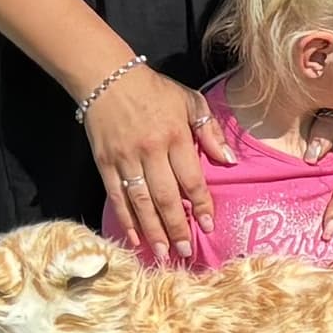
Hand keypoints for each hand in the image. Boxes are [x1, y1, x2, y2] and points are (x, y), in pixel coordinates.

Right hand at [84, 63, 232, 264]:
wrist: (108, 79)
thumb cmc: (155, 91)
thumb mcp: (191, 101)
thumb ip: (210, 131)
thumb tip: (229, 162)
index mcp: (176, 135)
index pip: (191, 178)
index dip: (201, 204)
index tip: (209, 225)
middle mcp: (151, 150)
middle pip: (166, 196)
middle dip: (177, 227)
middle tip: (185, 252)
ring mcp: (125, 158)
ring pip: (141, 201)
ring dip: (153, 230)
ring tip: (163, 253)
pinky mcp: (104, 163)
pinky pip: (117, 196)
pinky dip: (126, 219)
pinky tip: (134, 238)